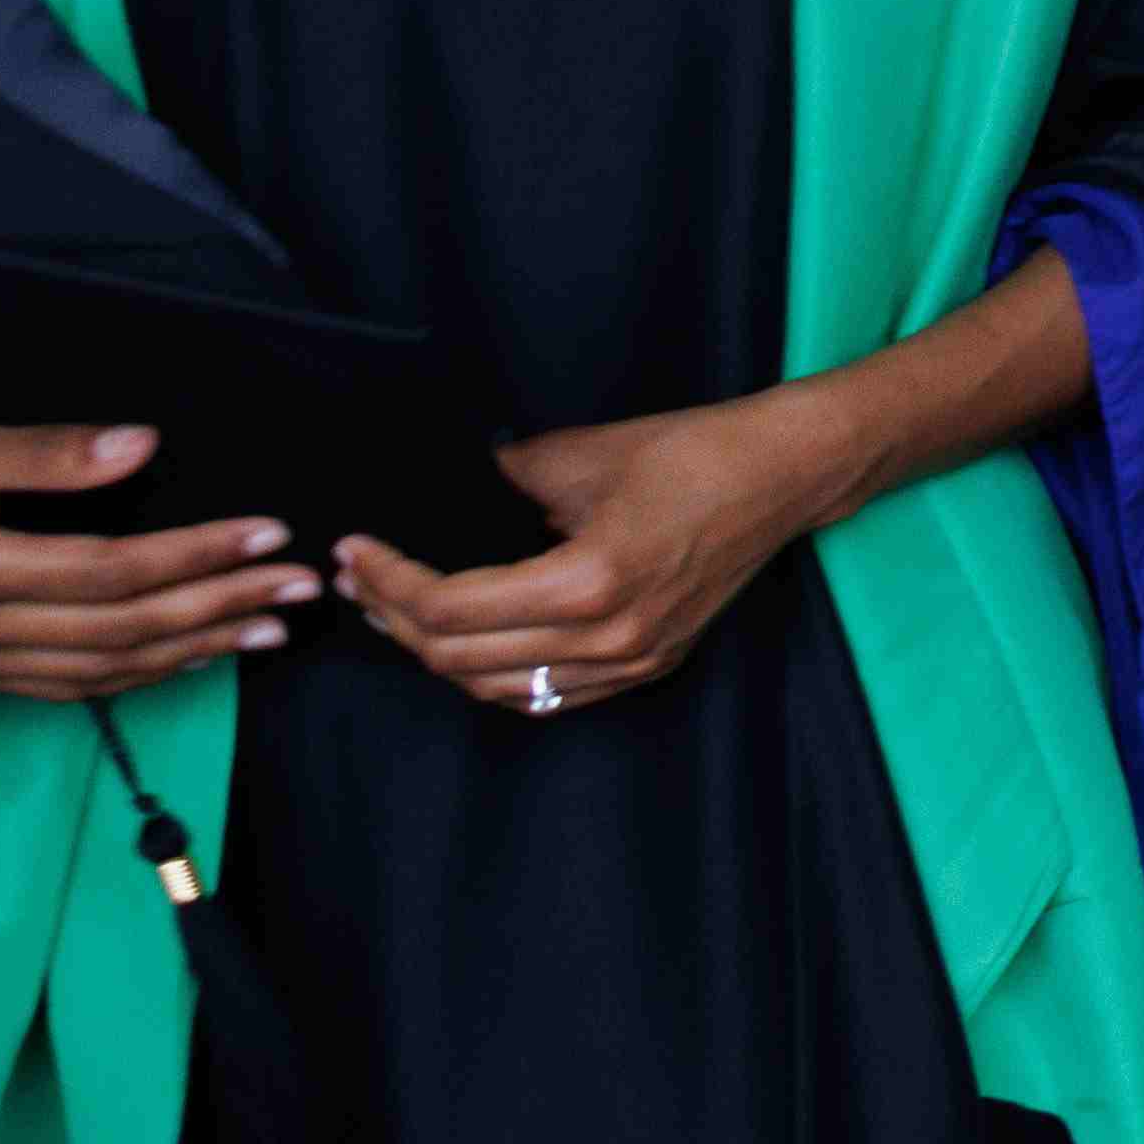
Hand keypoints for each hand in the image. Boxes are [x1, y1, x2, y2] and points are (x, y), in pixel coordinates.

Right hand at [0, 423, 312, 698]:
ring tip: (268, 630)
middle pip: (119, 630)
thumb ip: (43, 453)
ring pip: (98, 672)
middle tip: (300, 589)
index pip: (111, 571)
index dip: (198, 554)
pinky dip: (136, 678)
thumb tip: (142, 444)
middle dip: (220, 607)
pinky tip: (189, 658)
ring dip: (193, 652)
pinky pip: (63, 689)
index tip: (271, 535)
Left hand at [337, 389, 850, 716]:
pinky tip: (465, 643)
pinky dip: (490, 675)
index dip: (387, 581)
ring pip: (494, 687)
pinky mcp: (648, 665)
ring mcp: (632, 660)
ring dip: (435, 654)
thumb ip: (500, 478)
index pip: (449, 607)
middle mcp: (609, 637)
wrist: (787, 473)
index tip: (356, 548)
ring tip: (398, 612)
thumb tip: (438, 488)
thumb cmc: (693, 449)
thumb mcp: (581, 453)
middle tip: (361, 578)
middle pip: (458, 656)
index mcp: (589, 581)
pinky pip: (544, 694)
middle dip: (393, 618)